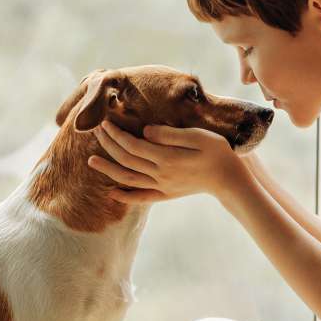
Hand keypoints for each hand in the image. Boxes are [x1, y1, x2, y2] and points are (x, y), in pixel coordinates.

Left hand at [87, 120, 246, 204]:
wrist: (230, 180)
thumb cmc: (217, 152)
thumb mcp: (198, 136)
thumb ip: (170, 135)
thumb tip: (145, 131)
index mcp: (166, 158)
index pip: (133, 145)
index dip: (116, 134)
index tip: (105, 122)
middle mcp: (160, 174)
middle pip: (126, 159)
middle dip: (108, 145)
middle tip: (96, 131)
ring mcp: (162, 186)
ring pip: (128, 179)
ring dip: (108, 169)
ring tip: (90, 162)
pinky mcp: (166, 194)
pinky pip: (141, 197)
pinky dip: (125, 195)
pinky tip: (112, 192)